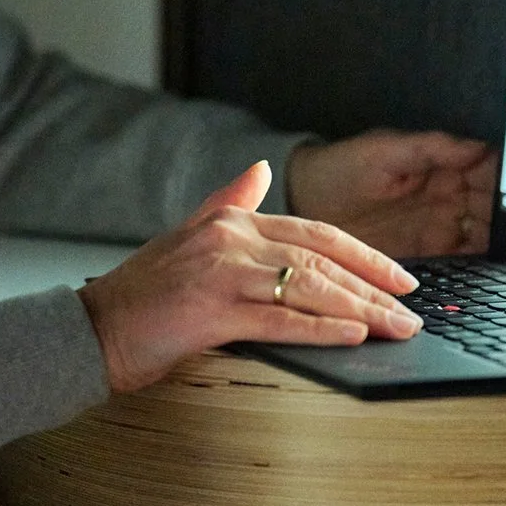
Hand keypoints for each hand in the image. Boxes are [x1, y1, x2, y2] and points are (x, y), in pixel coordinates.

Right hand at [78, 161, 422, 393]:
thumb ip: (229, 200)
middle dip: (375, 284)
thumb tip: (260, 169)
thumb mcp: (189, 236)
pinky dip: (322, 328)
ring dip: (362, 309)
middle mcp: (230, 239)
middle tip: (413, 309)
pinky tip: (353, 335)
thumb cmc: (143, 295)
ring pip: (309, 286)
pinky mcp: (211, 311)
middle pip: (322, 258)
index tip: (401, 278)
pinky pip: (280, 320)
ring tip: (397, 328)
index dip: (365, 254)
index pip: (315, 232)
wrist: (93, 329)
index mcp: (230, 221)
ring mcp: (221, 273)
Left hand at [287, 130, 497, 260]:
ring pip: (485, 234)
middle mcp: (446, 196)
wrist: (303, 201)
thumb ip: (430, 148)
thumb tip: (476, 145)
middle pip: (494, 204)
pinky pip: (464, 262)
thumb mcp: (384, 150)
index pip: (488, 169)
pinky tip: (488, 266)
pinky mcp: (427, 254)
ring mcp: (438, 226)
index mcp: (441, 164)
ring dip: (499, 239)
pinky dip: (479, 265)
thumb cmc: (339, 166)